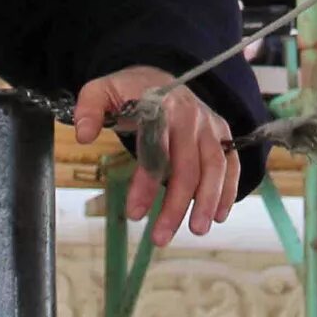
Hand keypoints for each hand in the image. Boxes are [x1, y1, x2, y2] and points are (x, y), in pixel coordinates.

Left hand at [72, 68, 239, 244]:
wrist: (159, 78)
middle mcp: (191, 116)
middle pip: (188, 166)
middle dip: (176, 205)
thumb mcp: (102, 91)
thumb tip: (84, 135)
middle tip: (161, 238)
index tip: (133, 214)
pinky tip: (219, 215)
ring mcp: (210, 125)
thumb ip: (89, 108)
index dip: (147, 183)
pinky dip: (229, 190)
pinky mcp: (222, 134)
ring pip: (215, 167)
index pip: (157, 149)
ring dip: (208, 201)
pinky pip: (231, 164)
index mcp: (161, 106)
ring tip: (197, 230)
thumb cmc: (129, 92)